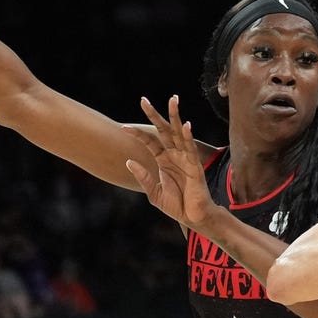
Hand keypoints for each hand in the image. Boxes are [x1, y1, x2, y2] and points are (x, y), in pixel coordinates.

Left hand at [124, 95, 219, 229]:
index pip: (150, 142)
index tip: (123, 127)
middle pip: (164, 130)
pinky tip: (185, 125)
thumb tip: (128, 161)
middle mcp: (174, 155)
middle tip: (143, 100)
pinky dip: (188, 136)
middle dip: (155, 115)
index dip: (137, 134)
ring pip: (179, 133)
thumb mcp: (154, 192)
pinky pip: (190, 149)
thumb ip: (143, 177)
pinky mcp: (194, 166)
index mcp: (164, 160)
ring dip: (175, 116)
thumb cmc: (176, 206)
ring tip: (172, 100)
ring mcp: (185, 159)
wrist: (193, 217)